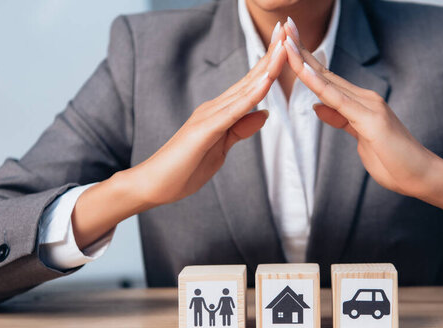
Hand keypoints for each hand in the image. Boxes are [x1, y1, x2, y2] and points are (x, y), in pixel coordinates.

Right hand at [130, 36, 286, 205]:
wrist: (154, 185)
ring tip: (284, 45)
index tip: (287, 44)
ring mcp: (208, 116)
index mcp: (220, 112)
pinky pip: (233, 111)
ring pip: (244, 89)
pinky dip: (251, 95)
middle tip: (288, 28)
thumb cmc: (184, 169)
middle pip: (250, 78)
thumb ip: (240, 130)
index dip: (270, 64)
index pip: (250, 85)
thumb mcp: (221, 148)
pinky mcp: (203, 130)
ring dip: (266, 67)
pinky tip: (266, 81)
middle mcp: (214, 107)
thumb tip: (264, 114)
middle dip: (271, 54)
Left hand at [282, 23, 442, 198]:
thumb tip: (317, 106)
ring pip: (328, 81)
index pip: (326, 78)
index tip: (287, 42)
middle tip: (284, 26)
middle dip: (302, 49)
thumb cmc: (394, 161)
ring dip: (305, 60)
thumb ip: (341, 120)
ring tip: (286, 40)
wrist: (422, 176)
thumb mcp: (360, 138)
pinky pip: (338, 100)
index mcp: (360, 103)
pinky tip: (305, 70)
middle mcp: (365, 98)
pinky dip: (319, 84)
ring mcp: (369, 106)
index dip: (306, 60)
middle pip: (325, 72)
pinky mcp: (371, 120)